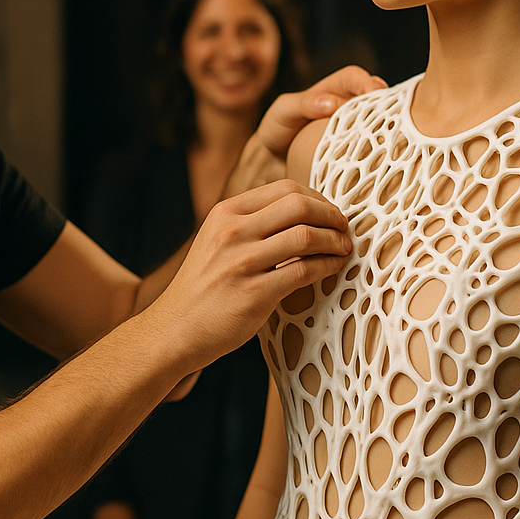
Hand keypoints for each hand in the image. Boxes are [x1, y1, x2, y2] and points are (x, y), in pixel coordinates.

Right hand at [149, 178, 351, 366]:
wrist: (175, 329)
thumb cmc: (204, 287)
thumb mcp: (217, 241)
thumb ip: (251, 223)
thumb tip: (303, 211)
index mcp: (225, 213)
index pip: (284, 189)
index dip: (317, 198)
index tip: (330, 213)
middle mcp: (232, 233)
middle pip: (299, 205)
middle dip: (331, 215)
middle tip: (344, 228)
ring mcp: (241, 263)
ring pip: (306, 236)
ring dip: (335, 241)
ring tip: (344, 248)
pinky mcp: (254, 294)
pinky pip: (304, 270)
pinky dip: (327, 266)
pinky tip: (334, 267)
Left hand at [226, 66, 384, 194]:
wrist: (273, 159)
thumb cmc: (278, 128)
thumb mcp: (283, 111)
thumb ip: (304, 103)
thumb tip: (333, 103)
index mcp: (335, 89)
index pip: (356, 78)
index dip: (367, 82)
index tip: (375, 91)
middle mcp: (350, 106)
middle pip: (377, 100)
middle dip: (388, 106)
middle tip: (393, 117)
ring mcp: (356, 129)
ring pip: (380, 124)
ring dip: (387, 130)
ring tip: (393, 139)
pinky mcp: (357, 152)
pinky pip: (372, 148)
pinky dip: (378, 151)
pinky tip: (381, 160)